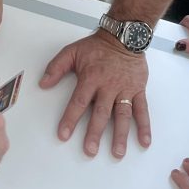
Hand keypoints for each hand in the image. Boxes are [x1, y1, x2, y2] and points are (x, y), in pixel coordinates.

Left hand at [39, 31, 150, 157]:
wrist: (123, 35)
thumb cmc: (98, 46)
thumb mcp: (72, 52)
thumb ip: (56, 67)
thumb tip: (43, 83)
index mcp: (91, 78)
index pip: (78, 102)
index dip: (70, 119)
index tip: (63, 134)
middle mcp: (108, 86)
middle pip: (101, 113)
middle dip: (95, 133)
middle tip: (90, 150)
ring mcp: (124, 89)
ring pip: (122, 115)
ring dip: (120, 135)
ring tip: (117, 152)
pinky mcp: (138, 89)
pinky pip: (142, 109)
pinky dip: (144, 125)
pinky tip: (144, 140)